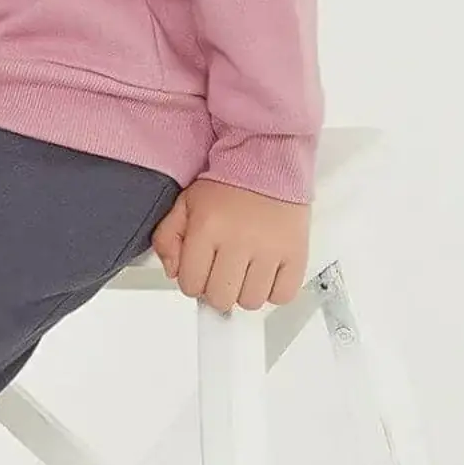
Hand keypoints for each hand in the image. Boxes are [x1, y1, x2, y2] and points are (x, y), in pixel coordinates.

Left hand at [150, 178, 309, 313]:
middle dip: (216, 290)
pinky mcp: (296, 253)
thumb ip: (167, 238)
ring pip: (251, 301)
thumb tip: (173, 271)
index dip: (193, 282)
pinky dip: (273, 292)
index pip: (191, 284)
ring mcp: (270, 250)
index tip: (200, 271)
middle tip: (221, 273)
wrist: (267, 163)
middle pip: (221, 298)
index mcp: (207, 228)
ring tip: (244, 272)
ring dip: (244, 292)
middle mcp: (238, 241)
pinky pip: (283, 295)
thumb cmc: (227, 185)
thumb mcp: (185, 204)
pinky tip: (265, 275)